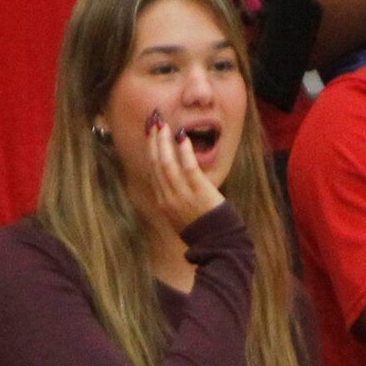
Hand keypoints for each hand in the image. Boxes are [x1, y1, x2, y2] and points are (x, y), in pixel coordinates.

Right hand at [136, 115, 227, 231]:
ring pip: (166, 164)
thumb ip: (173, 197)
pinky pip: (188, 167)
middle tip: (153, 122)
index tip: (149, 134)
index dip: (149, 150)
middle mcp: (167, 197)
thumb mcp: (179, 215)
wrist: (216, 243)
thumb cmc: (202, 229)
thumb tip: (172, 179)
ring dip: (163, 143)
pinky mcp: (198, 191)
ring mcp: (181, 194)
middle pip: (155, 164)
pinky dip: (184, 152)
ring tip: (164, 125)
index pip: (152, 171)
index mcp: (162, 202)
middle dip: (153, 141)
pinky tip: (183, 138)